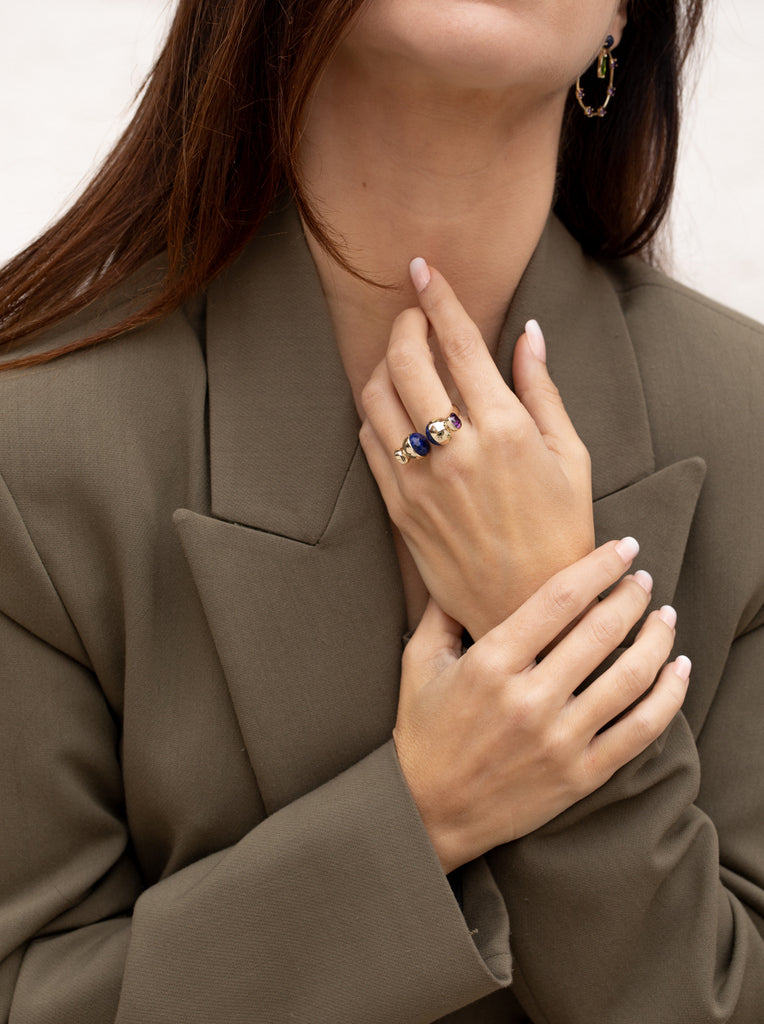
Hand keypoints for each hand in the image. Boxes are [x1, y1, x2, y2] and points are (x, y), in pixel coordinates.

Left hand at [360, 260, 593, 639]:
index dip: (438, 296)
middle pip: (406, 361)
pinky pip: (369, 442)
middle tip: (415, 316)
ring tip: (403, 360)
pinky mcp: (399, 509)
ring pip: (376, 398)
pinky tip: (393, 407)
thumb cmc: (561, 532)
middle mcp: (456, 451)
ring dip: (383, 364)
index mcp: (506, 431)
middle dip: (405, 324)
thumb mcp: (571, 457)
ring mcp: (420, 482)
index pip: (459, 343)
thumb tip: (527, 334)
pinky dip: (374, 412)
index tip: (422, 267)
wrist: (526, 608)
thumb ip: (542, 390)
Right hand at [393, 538, 690, 873]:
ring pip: (630, 678)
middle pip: (601, 631)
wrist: (427, 812)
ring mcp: (558, 741)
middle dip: (633, 596)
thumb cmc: (421, 731)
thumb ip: (441, 613)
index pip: (560, 599)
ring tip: (665, 617)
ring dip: (657, 638)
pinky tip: (679, 670)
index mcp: (490, 664)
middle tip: (644, 580)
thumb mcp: (418, 664)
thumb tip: (461, 571)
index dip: (600, 567)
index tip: (624, 548)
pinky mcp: (579, 776)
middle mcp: (528, 700)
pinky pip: (640, 731)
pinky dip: (669, 697)